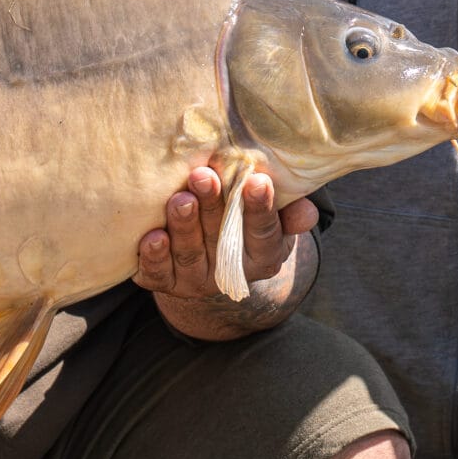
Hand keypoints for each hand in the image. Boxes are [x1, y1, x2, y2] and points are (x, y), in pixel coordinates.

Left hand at [134, 167, 317, 304]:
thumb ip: (291, 213)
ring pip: (189, 256)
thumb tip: (306, 211)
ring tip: (179, 199)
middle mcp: (229, 273)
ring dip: (184, 227)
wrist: (213, 260)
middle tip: (203, 175)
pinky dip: (154, 258)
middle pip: (220, 241)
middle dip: (212, 207)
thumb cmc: (246, 223)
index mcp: (263, 257)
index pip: (263, 233)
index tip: (256, 180)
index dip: (259, 209)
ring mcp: (196, 281)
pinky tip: (152, 236)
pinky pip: (158, 275)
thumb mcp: (277, 219)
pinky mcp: (166, 283)